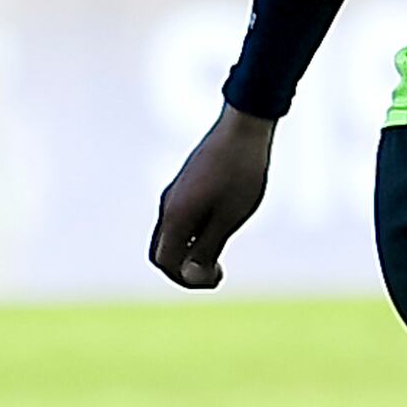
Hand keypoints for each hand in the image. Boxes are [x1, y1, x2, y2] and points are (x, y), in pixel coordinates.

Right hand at [150, 108, 275, 288]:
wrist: (243, 127)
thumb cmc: (241, 172)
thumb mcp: (230, 217)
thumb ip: (208, 248)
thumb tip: (190, 274)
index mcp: (176, 215)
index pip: (166, 262)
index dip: (187, 279)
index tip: (218, 278)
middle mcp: (168, 206)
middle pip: (162, 252)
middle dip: (184, 270)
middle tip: (216, 273)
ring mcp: (174, 194)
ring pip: (171, 236)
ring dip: (189, 253)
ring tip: (220, 254)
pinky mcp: (185, 185)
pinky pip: (179, 221)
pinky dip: (193, 236)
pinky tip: (219, 229)